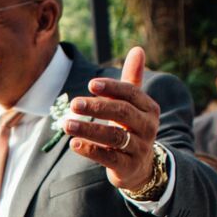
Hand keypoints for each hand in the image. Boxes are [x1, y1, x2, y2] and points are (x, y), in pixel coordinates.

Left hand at [65, 46, 161, 191]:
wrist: (141, 168)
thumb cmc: (132, 129)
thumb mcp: (134, 106)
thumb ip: (132, 80)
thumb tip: (138, 49)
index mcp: (149, 109)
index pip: (131, 94)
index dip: (112, 88)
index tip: (91, 84)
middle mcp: (147, 127)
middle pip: (122, 113)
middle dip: (97, 107)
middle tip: (73, 103)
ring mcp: (139, 148)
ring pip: (114, 136)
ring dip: (89, 129)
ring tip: (67, 124)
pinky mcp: (128, 167)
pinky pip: (109, 157)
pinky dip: (91, 150)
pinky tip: (74, 144)